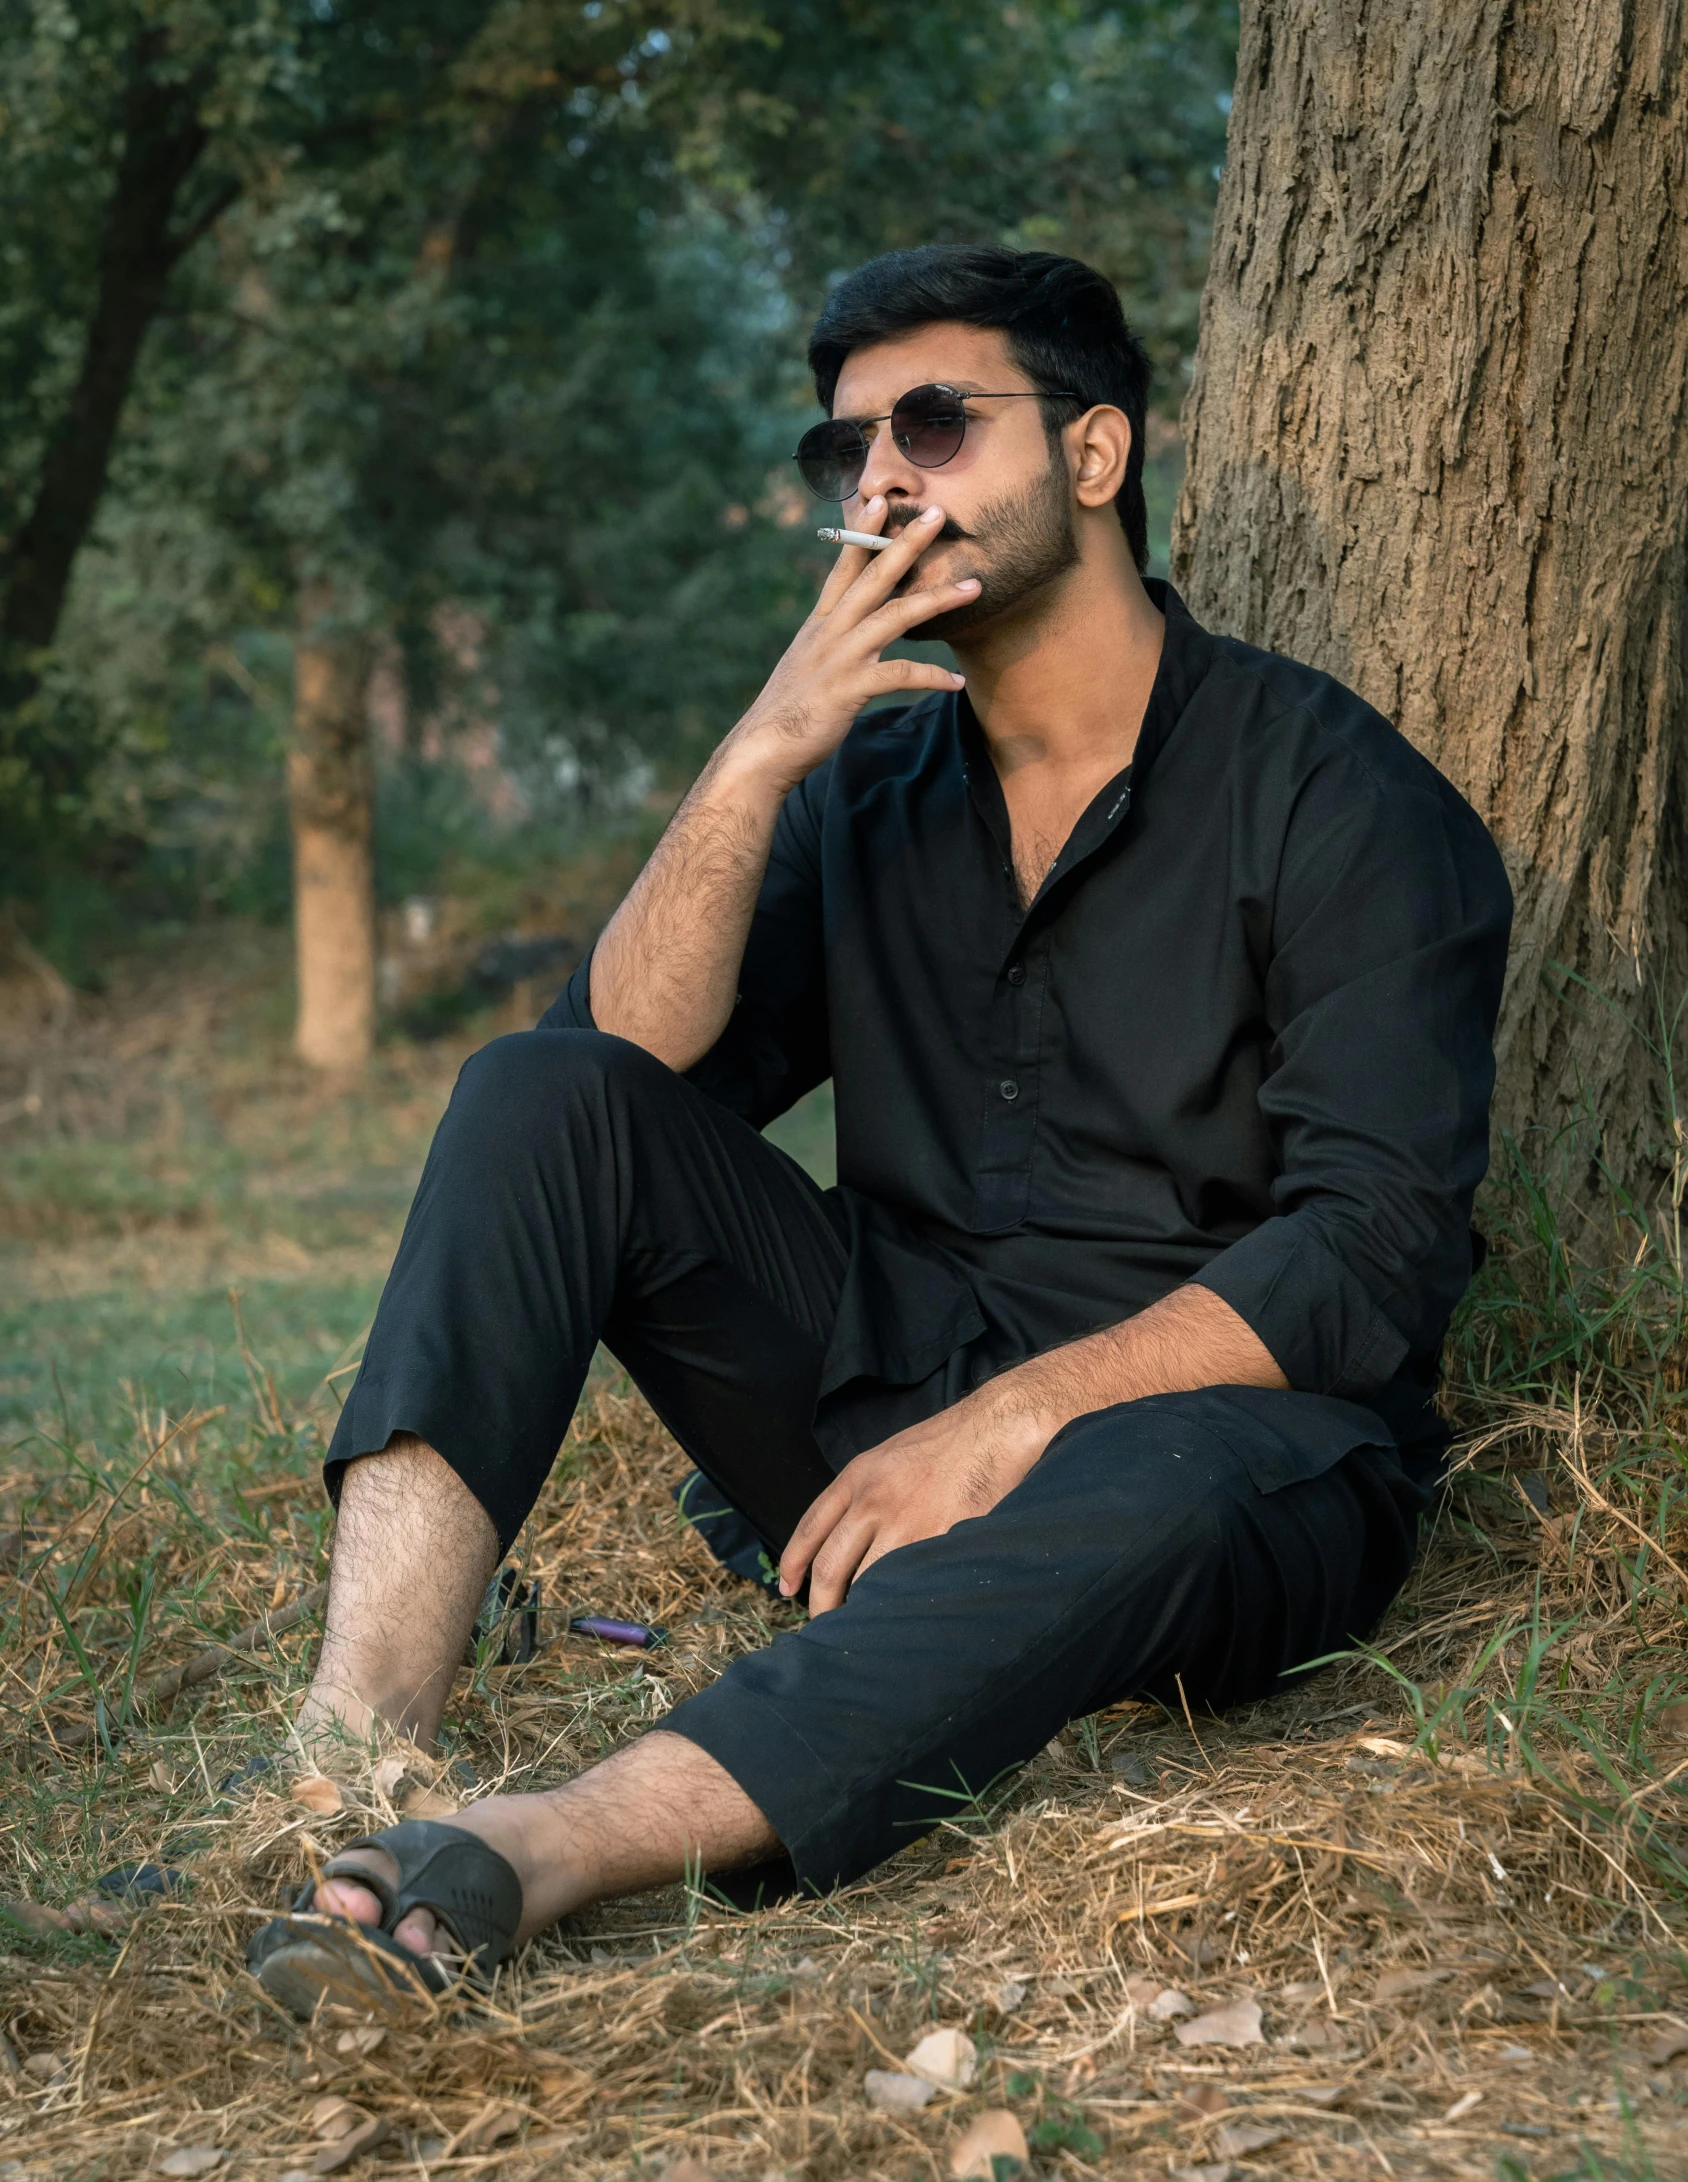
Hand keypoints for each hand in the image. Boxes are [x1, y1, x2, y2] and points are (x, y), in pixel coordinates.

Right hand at [728, 498, 978, 793]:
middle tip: (937, 514)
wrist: (762, 749)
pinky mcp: (849, 689)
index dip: (861, 534)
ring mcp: (840, 658)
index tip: (879, 501)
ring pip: (895, 616)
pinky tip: (957, 681)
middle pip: (874, 577)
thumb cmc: (788, 712)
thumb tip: (848, 635)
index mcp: (819, 624)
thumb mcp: (807, 666)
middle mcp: (829, 632)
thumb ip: (830, 645)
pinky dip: (932, 676)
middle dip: (907, 543)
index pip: (843, 568)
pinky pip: (900, 675)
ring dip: (937, 599)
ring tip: (973, 588)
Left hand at [778, 1388, 1049, 1613]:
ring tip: (864, 1630)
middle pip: (830, 1567)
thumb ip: (867, 1493)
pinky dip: (901, 1604)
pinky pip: (909, 1584)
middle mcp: (872, 1501)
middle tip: (824, 1627)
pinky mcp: (938, 1541)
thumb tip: (851, 1538)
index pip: (810, 1528)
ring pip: (867, 1584)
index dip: (793, 1564)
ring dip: (862, 1611)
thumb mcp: (892, 1456)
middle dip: (822, 1605)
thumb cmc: (950, 1442)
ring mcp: (905, 1524)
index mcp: (857, 1477)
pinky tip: (903, 1617)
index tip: (788, 1590)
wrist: (996, 1428)